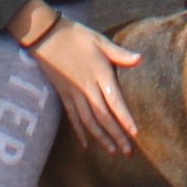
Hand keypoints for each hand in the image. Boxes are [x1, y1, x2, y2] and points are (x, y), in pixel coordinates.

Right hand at [26, 12, 142, 152]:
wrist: (45, 34)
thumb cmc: (76, 35)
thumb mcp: (99, 40)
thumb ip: (120, 53)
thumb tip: (140, 59)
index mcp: (100, 73)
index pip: (115, 101)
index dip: (125, 119)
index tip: (135, 133)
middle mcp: (87, 87)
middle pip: (103, 116)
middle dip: (116, 135)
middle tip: (127, 151)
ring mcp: (73, 92)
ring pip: (88, 120)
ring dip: (100, 137)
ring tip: (111, 150)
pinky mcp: (63, 94)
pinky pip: (72, 116)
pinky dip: (79, 131)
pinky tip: (86, 144)